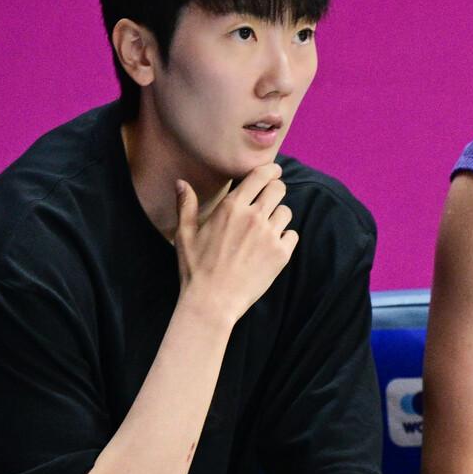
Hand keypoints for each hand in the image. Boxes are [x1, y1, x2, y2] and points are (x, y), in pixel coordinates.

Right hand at [174, 164, 297, 325]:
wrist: (212, 302)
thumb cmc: (195, 269)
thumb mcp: (185, 235)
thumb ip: (186, 205)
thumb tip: (181, 182)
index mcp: (231, 207)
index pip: (261, 175)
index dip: (270, 171)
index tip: (273, 172)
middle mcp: (253, 217)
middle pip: (278, 189)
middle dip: (276, 191)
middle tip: (270, 200)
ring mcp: (269, 235)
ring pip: (286, 212)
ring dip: (278, 217)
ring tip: (265, 230)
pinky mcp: (281, 254)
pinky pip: (292, 235)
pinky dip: (284, 239)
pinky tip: (270, 247)